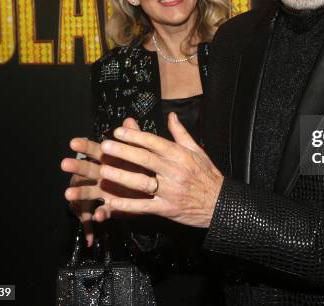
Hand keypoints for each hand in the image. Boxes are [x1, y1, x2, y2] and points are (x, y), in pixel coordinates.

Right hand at [61, 118, 143, 244]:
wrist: (152, 190)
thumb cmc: (140, 167)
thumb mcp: (139, 152)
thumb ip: (134, 138)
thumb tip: (130, 121)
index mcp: (108, 159)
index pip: (94, 150)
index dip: (84, 146)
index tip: (73, 142)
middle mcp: (102, 175)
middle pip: (86, 170)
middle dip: (76, 166)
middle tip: (64, 163)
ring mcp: (103, 191)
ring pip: (88, 192)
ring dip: (78, 193)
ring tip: (68, 195)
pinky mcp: (110, 207)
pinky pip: (102, 211)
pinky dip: (98, 215)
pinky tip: (97, 217)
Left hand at [98, 112, 223, 227]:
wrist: (220, 204)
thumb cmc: (207, 175)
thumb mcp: (197, 151)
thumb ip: (180, 133)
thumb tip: (171, 115)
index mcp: (180, 155)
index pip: (154, 142)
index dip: (135, 136)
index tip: (118, 131)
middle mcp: (174, 172)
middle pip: (145, 159)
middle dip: (124, 152)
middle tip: (105, 146)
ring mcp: (170, 191)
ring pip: (142, 182)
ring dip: (121, 176)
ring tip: (103, 171)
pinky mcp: (166, 208)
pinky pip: (144, 207)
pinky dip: (127, 205)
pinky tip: (111, 202)